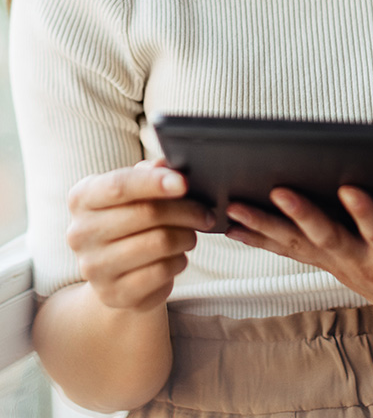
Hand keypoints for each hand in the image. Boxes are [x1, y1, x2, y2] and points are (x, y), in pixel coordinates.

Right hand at [67, 159, 213, 312]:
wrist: (115, 272)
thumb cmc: (128, 220)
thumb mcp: (132, 191)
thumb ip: (148, 173)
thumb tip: (164, 165)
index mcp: (82, 198)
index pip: (119, 186)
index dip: (154, 182)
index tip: (183, 183)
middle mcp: (80, 233)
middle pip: (146, 214)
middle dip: (185, 211)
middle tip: (205, 213)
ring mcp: (94, 267)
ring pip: (159, 242)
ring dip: (186, 236)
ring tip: (191, 234)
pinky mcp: (114, 294)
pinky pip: (162, 271)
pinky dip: (179, 261)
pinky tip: (178, 256)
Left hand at [226, 179, 372, 357]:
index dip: (365, 212)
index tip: (350, 188)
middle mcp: (362, 261)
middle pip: (328, 237)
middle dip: (302, 215)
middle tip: (278, 190)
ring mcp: (341, 265)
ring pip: (299, 245)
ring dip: (266, 227)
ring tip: (235, 207)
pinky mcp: (329, 264)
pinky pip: (291, 252)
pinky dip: (262, 240)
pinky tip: (235, 228)